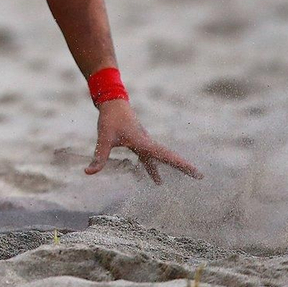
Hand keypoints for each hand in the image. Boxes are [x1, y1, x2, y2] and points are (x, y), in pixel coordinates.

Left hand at [86, 100, 201, 182]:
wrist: (111, 101)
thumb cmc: (109, 118)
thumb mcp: (104, 139)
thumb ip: (99, 157)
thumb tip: (89, 173)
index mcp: (143, 142)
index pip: (166, 156)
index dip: (182, 165)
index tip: (197, 172)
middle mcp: (147, 142)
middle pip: (168, 157)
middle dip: (182, 167)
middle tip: (199, 176)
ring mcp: (144, 142)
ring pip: (159, 158)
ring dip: (166, 169)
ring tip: (164, 185)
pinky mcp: (138, 141)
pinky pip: (150, 157)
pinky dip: (153, 167)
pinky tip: (155, 176)